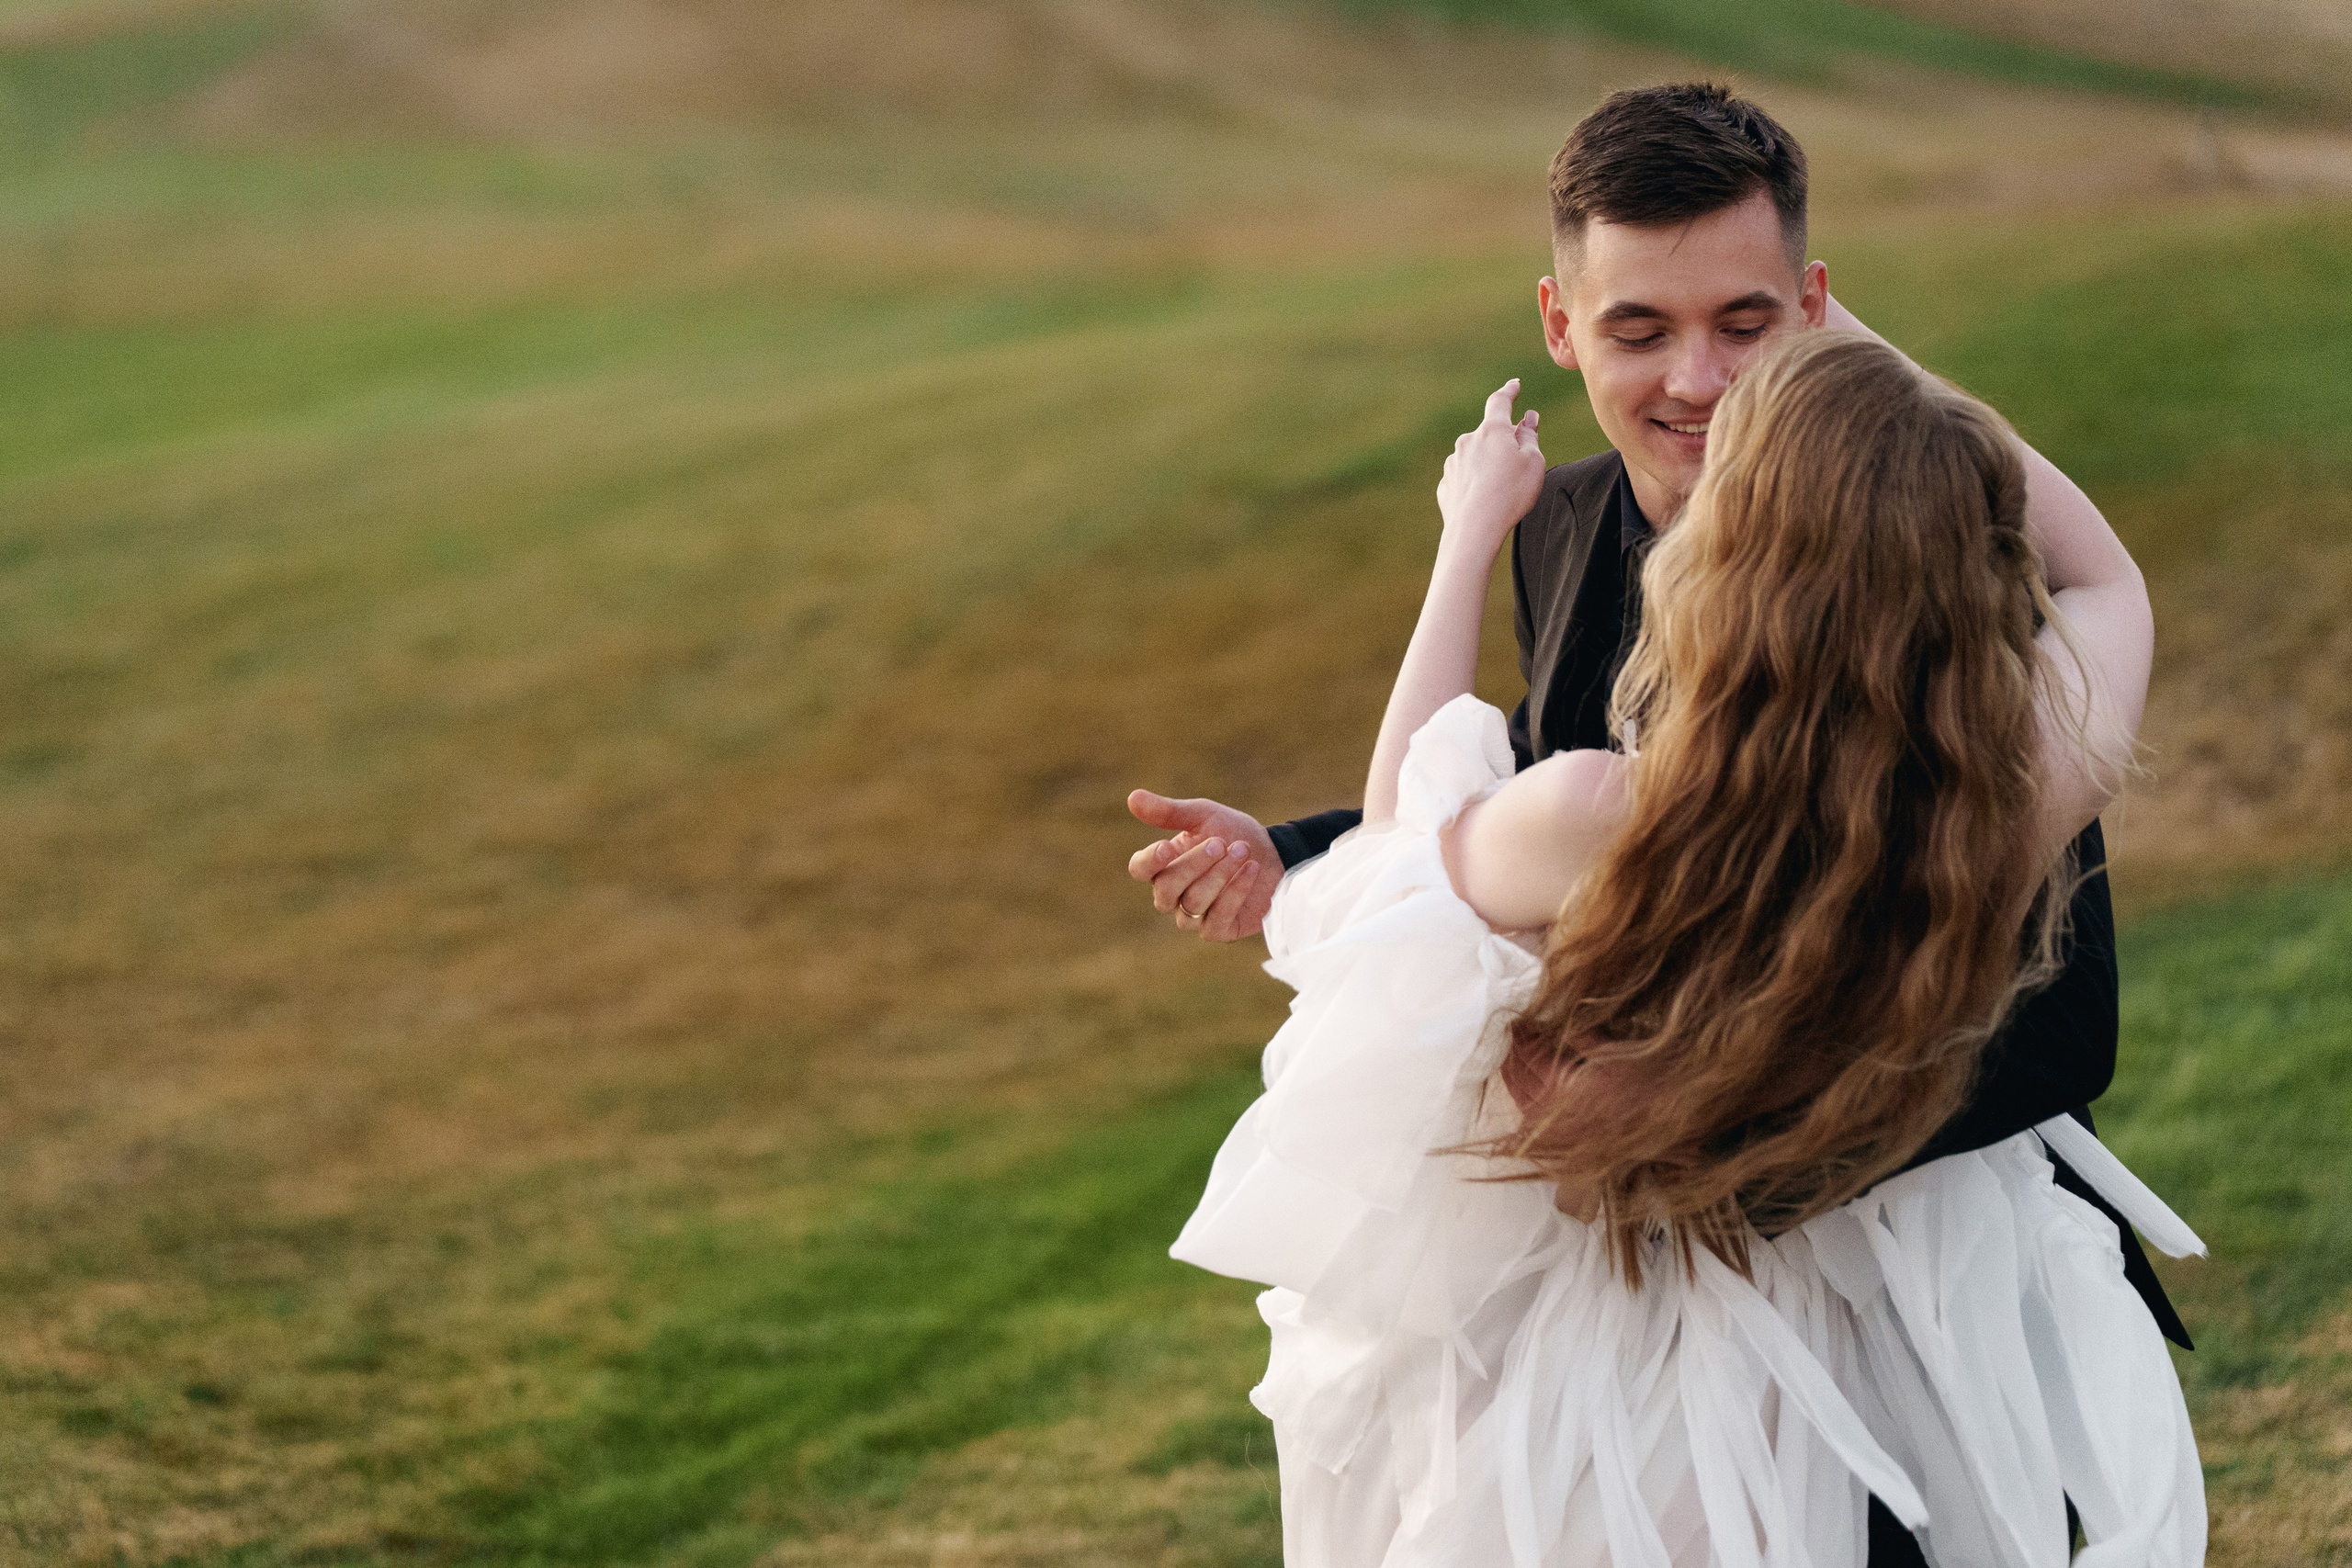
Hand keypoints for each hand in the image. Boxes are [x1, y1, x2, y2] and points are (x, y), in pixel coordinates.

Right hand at [1125, 791, 1278, 941]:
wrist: (1275, 854)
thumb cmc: (1234, 833)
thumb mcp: (1204, 815)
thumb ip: (1169, 811)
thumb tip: (1132, 797)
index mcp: (1164, 865)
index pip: (1139, 869)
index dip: (1150, 861)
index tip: (1167, 846)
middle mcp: (1174, 894)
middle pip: (1166, 889)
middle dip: (1195, 864)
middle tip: (1221, 843)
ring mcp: (1194, 916)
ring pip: (1192, 903)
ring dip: (1220, 875)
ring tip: (1242, 850)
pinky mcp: (1219, 930)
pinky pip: (1216, 919)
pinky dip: (1235, 892)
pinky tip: (1251, 869)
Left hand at [1436, 379, 1544, 557]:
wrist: (1474, 529)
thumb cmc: (1510, 493)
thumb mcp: (1533, 462)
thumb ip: (1530, 437)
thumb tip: (1527, 420)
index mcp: (1491, 431)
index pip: (1500, 402)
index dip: (1509, 392)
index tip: (1514, 385)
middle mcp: (1467, 442)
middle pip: (1489, 434)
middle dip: (1503, 441)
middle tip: (1519, 460)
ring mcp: (1453, 463)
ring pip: (1476, 457)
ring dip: (1489, 465)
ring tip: (1503, 490)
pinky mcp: (1446, 485)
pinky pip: (1466, 479)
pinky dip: (1476, 485)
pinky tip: (1485, 502)